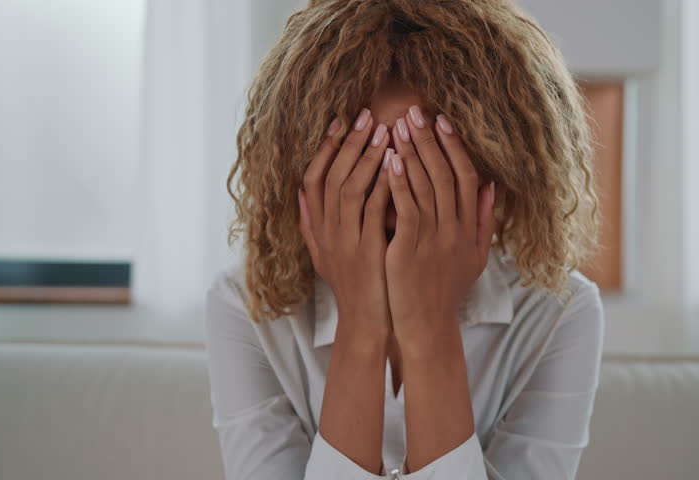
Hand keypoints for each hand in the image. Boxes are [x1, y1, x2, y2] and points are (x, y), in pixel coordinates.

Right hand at [299, 108, 394, 342]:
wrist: (366, 323)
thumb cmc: (352, 286)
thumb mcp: (323, 255)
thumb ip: (311, 224)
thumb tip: (299, 193)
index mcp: (317, 229)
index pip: (313, 178)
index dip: (325, 148)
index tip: (339, 121)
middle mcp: (326, 232)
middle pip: (332, 177)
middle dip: (349, 143)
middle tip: (366, 115)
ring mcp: (346, 242)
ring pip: (351, 189)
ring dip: (368, 157)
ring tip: (385, 131)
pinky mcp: (368, 251)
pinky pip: (375, 211)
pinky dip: (385, 185)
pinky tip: (398, 165)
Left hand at [385, 106, 495, 354]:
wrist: (427, 327)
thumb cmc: (446, 291)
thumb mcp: (474, 257)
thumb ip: (484, 222)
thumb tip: (492, 187)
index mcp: (469, 229)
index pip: (467, 178)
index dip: (455, 147)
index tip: (442, 121)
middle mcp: (456, 230)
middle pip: (446, 175)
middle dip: (430, 140)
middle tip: (415, 112)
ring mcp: (434, 240)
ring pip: (426, 187)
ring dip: (413, 154)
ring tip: (399, 126)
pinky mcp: (410, 251)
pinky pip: (406, 210)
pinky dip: (399, 183)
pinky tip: (389, 161)